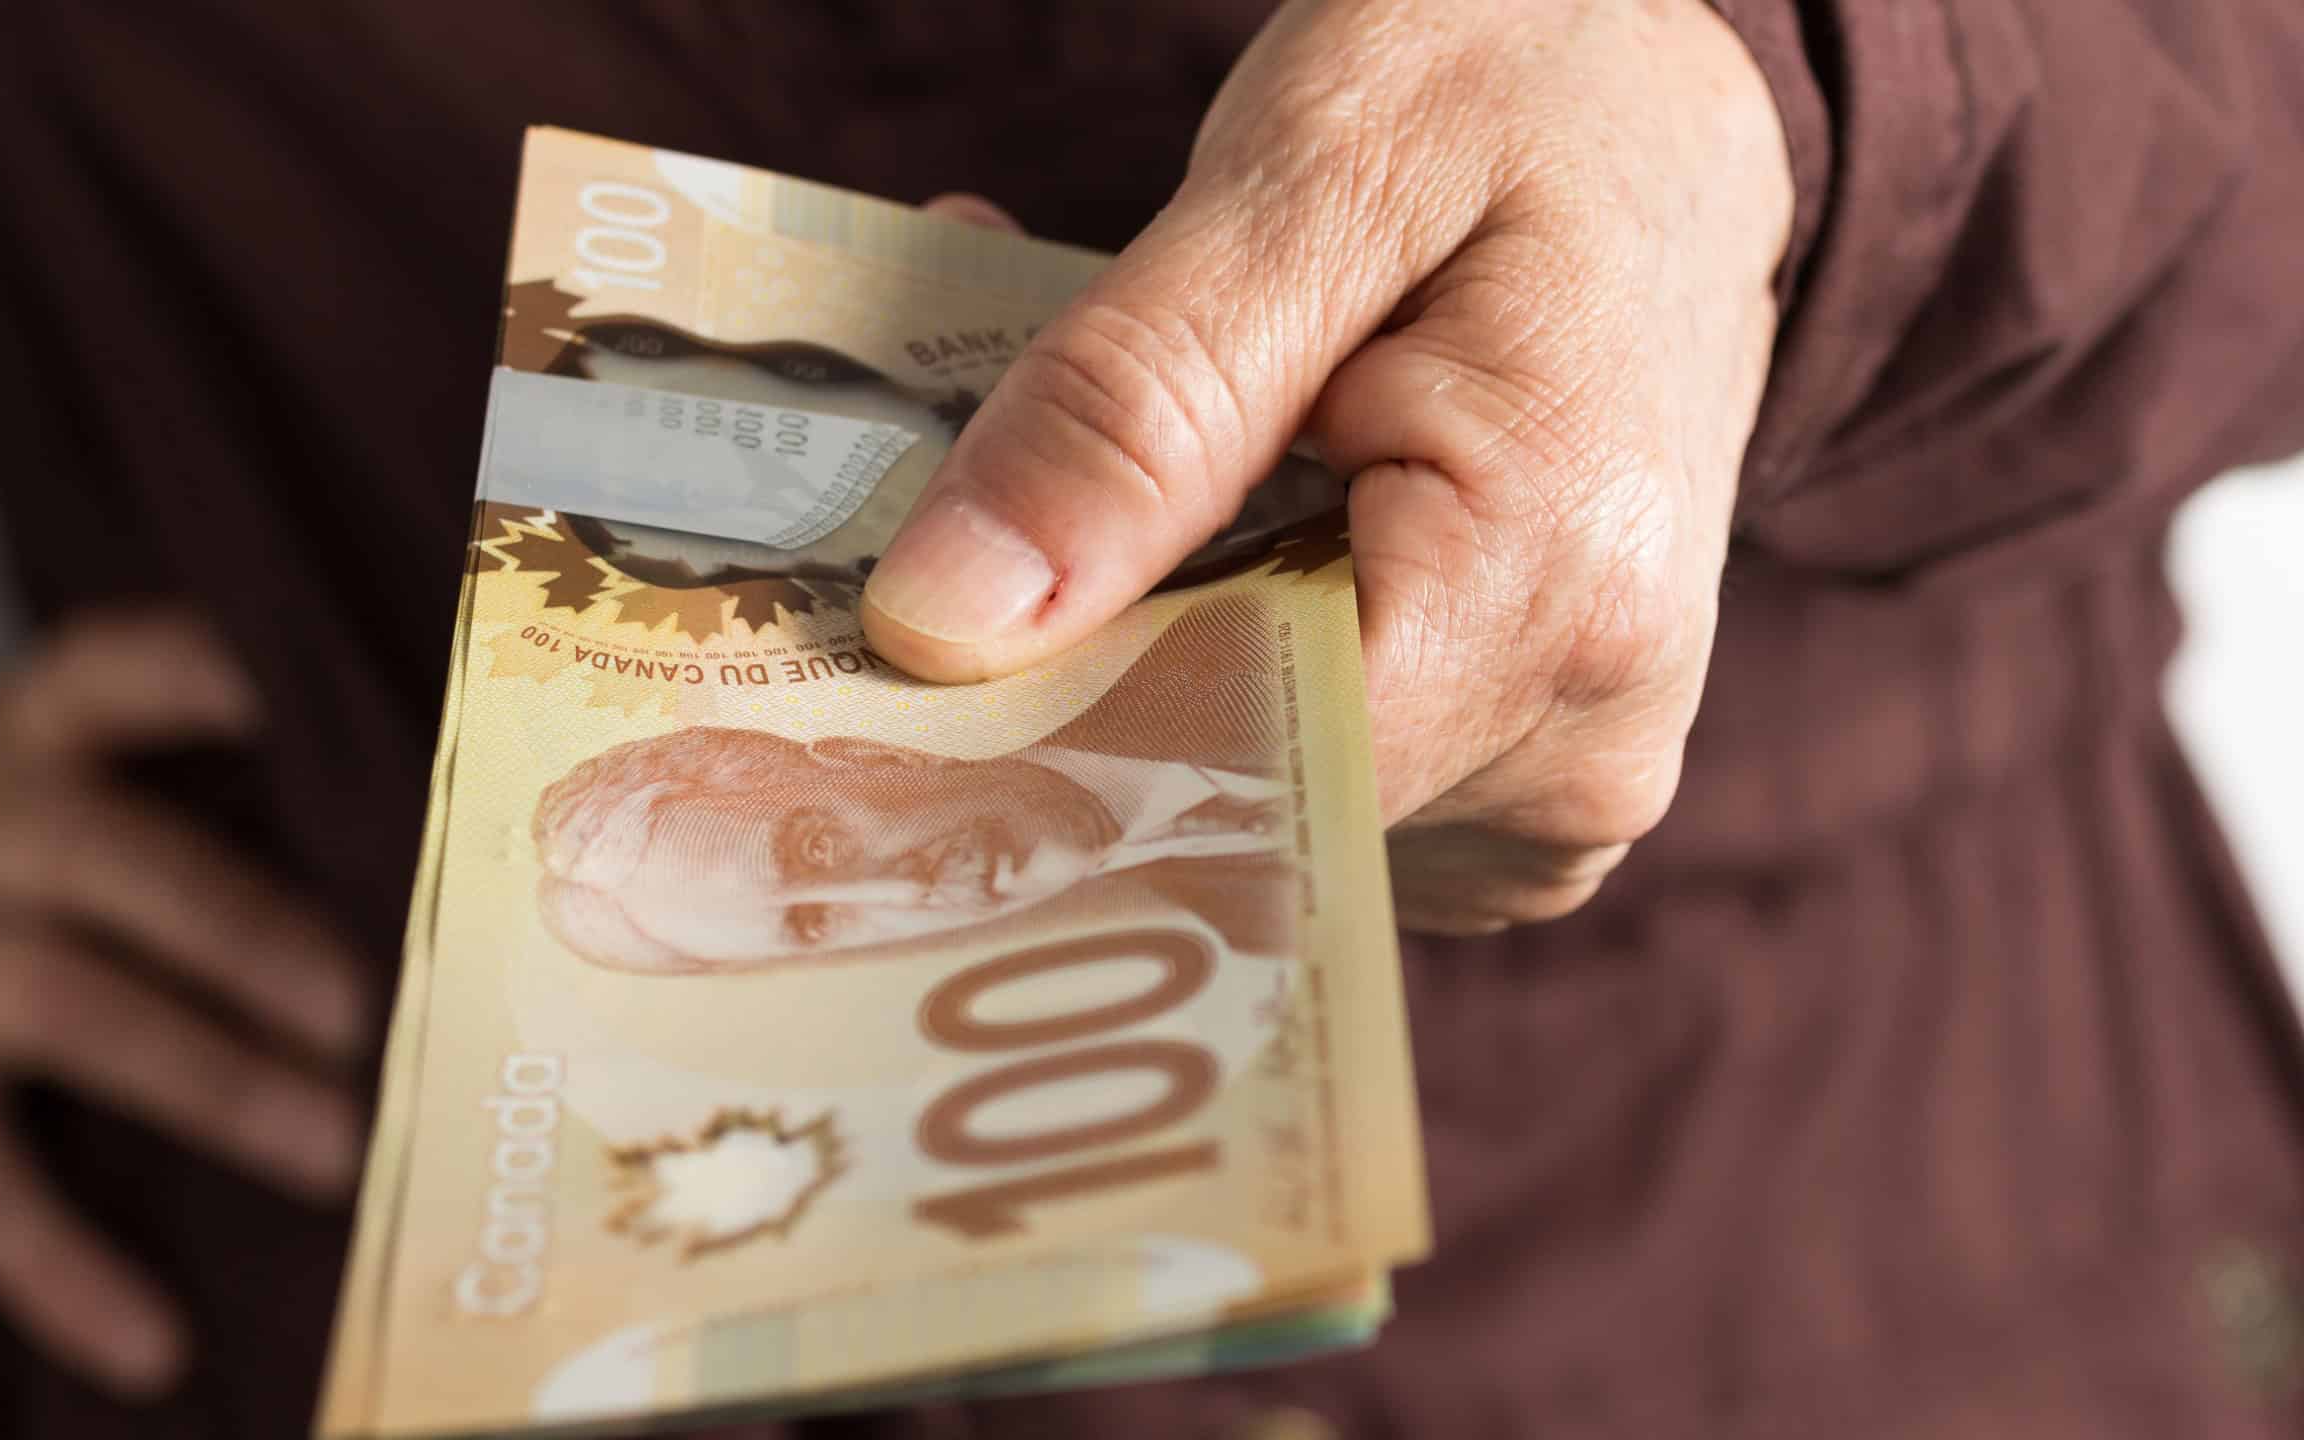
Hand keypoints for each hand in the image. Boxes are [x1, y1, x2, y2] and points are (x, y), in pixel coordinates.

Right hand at [0, 614, 367, 1394]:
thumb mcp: (30, 795)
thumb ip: (174, 805)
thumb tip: (415, 884)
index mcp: (22, 734)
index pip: (122, 663)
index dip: (220, 671)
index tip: (324, 706)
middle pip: (123, 862)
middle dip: (256, 939)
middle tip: (380, 1016)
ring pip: (70, 1007)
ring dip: (217, 1082)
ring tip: (338, 1150)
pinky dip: (64, 1266)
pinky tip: (150, 1339)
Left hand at [869, 0, 1792, 931]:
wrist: (1685, 119)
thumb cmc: (1530, 86)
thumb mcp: (1314, 177)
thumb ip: (1132, 404)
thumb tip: (942, 625)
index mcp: (1552, 592)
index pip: (1219, 763)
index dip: (1027, 715)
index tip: (885, 630)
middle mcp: (1582, 743)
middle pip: (1221, 793)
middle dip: (1066, 655)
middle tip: (971, 477)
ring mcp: (1563, 786)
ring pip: (1247, 790)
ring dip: (1133, 645)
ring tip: (1122, 463)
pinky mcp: (1523, 778)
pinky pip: (1312, 768)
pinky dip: (1218, 654)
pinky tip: (1209, 523)